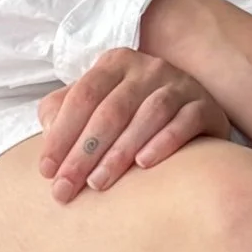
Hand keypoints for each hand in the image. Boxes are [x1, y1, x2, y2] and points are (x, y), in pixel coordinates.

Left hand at [37, 49, 233, 200]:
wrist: (187, 115)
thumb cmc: (129, 117)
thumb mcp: (94, 107)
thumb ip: (63, 112)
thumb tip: (47, 131)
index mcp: (115, 63)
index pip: (82, 97)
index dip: (61, 134)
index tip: (46, 172)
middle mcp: (149, 67)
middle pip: (112, 110)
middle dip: (84, 152)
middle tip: (66, 188)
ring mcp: (180, 84)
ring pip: (149, 114)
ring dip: (120, 151)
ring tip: (98, 183)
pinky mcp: (205, 105)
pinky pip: (185, 121)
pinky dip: (164, 141)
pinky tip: (144, 165)